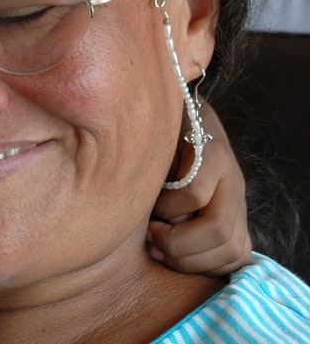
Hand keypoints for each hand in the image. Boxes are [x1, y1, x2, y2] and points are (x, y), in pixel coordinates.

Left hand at [148, 103, 251, 275]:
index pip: (194, 193)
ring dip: (191, 260)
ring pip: (232, 249)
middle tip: (150, 240)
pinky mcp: (241, 222)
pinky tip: (179, 256)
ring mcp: (240, 203)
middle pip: (218, 230)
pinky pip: (238, 257)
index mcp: (211, 154)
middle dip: (177, 244)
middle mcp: (233, 181)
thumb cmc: (159, 135)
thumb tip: (155, 212)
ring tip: (160, 250)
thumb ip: (151, 167)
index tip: (146, 210)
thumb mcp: (152, 140)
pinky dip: (207, 265)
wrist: (188, 123)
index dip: (166, 209)